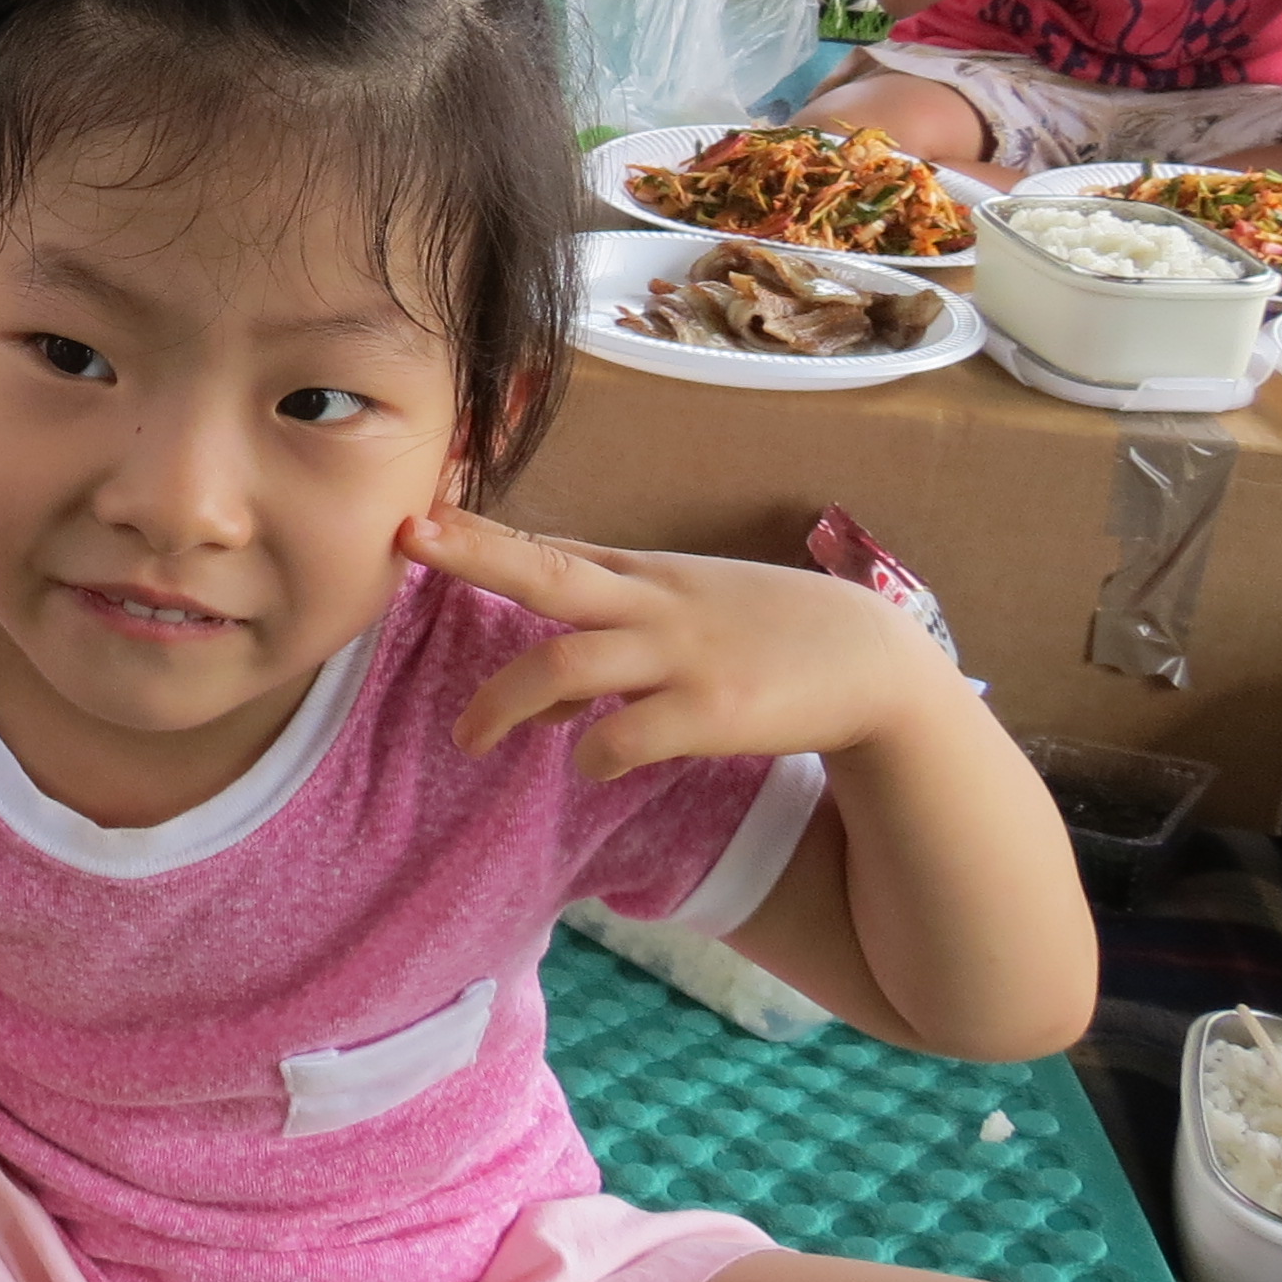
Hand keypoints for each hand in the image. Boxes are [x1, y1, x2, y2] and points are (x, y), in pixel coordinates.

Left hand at [407, 510, 956, 777]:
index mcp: (646, 575)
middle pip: (548, 573)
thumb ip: (612, 618)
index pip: (549, 546)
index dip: (479, 533)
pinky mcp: (713, 713)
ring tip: (471, 738)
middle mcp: (655, 604)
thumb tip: (541, 666)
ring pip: (566, 665)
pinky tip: (591, 765)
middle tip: (407, 545)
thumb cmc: (768, 632)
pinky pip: (626, 736)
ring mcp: (682, 657)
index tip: (415, 516)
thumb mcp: (689, 603)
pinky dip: (594, 754)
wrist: (874, 664)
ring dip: (506, 703)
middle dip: (473, 557)